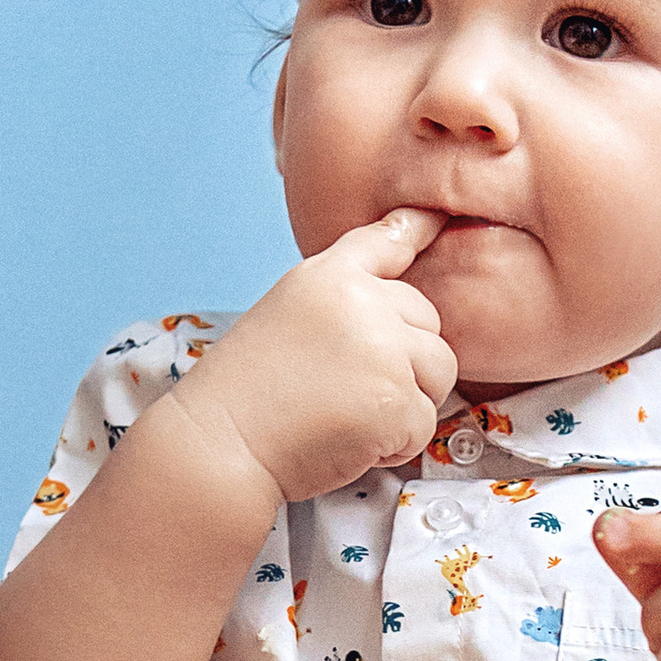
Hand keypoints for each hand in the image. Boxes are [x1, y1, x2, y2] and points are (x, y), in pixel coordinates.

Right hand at [170, 210, 454, 508]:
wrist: (221, 445)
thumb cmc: (246, 395)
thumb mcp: (287, 318)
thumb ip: (342, 306)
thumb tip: (400, 318)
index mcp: (328, 276)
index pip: (386, 242)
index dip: (418, 227)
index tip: (438, 215)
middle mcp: (362, 302)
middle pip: (429, 321)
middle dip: (406, 359)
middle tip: (349, 389)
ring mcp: (384, 348)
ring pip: (439, 371)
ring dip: (408, 401)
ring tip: (350, 415)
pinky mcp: (397, 399)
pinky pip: (424, 422)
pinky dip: (395, 444)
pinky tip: (349, 441)